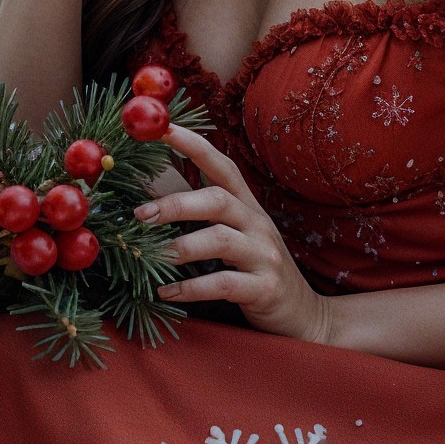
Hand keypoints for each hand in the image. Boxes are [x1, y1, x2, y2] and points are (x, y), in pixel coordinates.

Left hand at [138, 126, 333, 344]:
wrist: (303, 314)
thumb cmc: (256, 269)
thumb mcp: (235, 235)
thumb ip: (203, 216)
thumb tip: (149, 201)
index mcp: (248, 206)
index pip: (222, 166)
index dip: (192, 145)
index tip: (160, 129)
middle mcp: (258, 224)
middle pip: (218, 199)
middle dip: (177, 203)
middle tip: (141, 214)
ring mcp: (265, 255)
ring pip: (221, 239)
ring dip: (181, 246)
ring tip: (151, 255)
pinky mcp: (265, 288)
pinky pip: (225, 283)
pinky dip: (192, 288)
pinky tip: (167, 292)